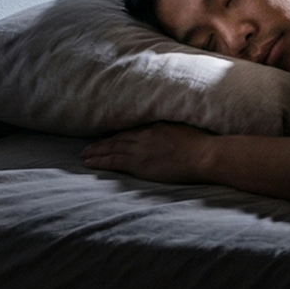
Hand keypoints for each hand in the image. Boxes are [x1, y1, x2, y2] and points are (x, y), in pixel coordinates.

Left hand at [82, 122, 215, 183]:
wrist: (204, 154)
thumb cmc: (202, 144)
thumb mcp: (186, 130)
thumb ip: (174, 130)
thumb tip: (171, 133)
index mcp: (157, 125)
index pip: (132, 129)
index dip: (118, 133)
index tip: (108, 136)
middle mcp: (145, 134)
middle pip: (118, 137)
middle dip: (102, 142)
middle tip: (89, 146)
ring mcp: (140, 147)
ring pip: (112, 147)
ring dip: (96, 151)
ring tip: (84, 154)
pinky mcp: (137, 162)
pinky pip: (112, 161)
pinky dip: (99, 161)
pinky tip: (89, 163)